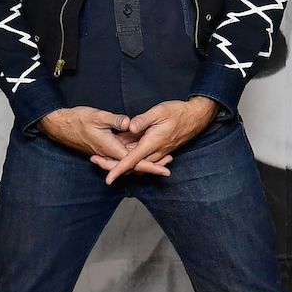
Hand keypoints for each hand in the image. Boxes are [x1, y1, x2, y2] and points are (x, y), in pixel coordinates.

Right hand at [41, 106, 172, 177]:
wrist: (61, 126)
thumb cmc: (78, 120)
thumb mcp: (98, 116)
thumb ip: (115, 120)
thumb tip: (130, 124)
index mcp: (111, 149)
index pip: (136, 162)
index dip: (152, 166)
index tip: (165, 170)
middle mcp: (110, 154)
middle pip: (135, 165)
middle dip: (153, 166)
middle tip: (169, 165)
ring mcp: (108, 152)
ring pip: (129, 161)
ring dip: (145, 162)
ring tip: (162, 159)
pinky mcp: (106, 148)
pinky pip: (123, 156)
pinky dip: (135, 157)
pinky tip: (142, 151)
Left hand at [95, 97, 218, 183]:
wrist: (196, 118)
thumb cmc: (177, 112)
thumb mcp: (159, 111)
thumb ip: (143, 120)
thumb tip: (130, 126)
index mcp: (152, 144)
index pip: (132, 160)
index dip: (119, 170)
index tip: (108, 179)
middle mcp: (155, 152)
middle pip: (132, 166)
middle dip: (113, 166)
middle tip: (95, 160)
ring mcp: (158, 153)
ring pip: (137, 164)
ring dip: (121, 163)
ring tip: (103, 157)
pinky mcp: (160, 151)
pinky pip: (144, 160)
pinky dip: (132, 159)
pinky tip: (123, 151)